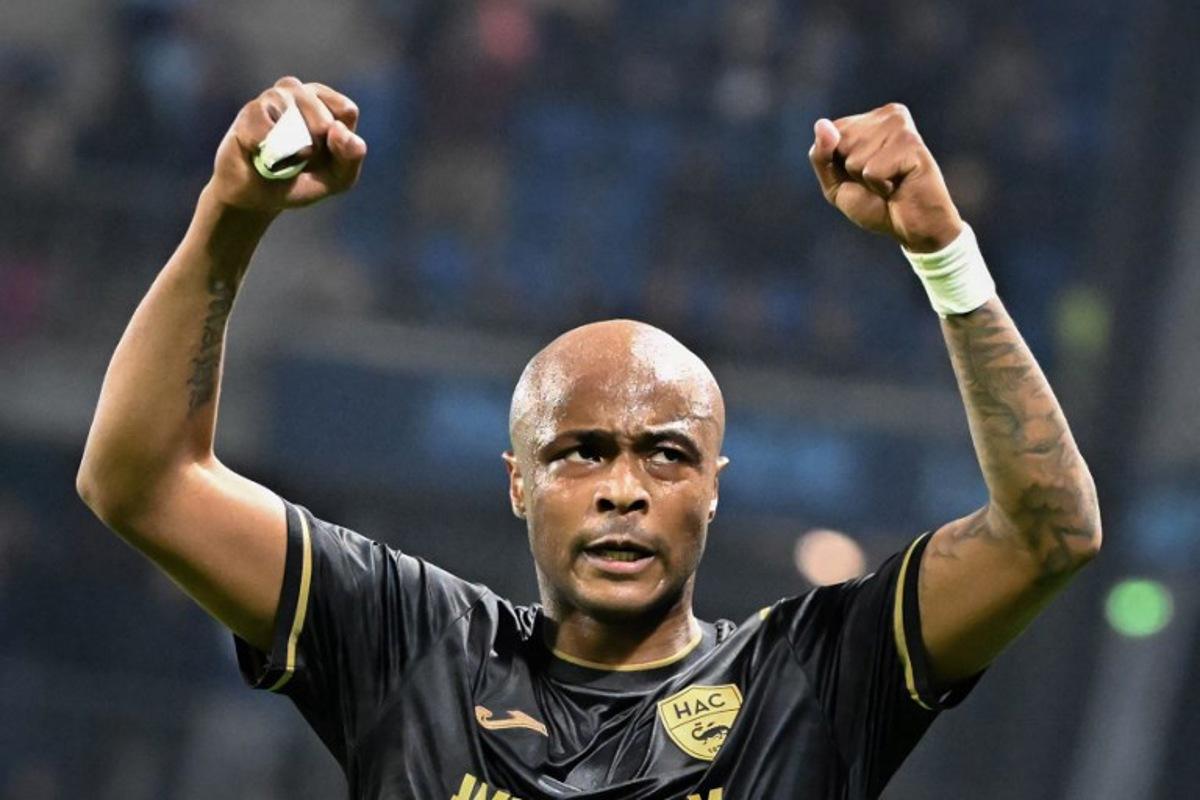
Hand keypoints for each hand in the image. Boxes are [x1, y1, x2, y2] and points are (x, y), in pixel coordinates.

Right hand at [208, 76, 365, 212]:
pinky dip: (269, 156)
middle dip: (314, 151)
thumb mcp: (338, 177)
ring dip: (292, 155)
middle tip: (298, 157)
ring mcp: (273, 96)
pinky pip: (270, 135)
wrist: (256, 195)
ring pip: (298, 126)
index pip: (346, 110)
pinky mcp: (250, 110)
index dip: (339, 142)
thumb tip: (338, 129)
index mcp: (326, 102)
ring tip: (281, 156)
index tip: (325, 154)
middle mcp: (300, 91)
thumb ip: (351, 156)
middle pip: (324, 122)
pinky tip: (260, 153)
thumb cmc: (301, 180)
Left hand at [808, 103, 962, 252]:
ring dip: (868, 181)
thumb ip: (821, 155)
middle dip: (851, 172)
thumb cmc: (876, 204)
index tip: (863, 175)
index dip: (837, 165)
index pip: (827, 133)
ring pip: (854, 158)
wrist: (914, 228)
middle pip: (840, 143)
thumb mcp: (835, 183)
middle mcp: (890, 114)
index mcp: (872, 118)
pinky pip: (871, 171)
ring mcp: (902, 127)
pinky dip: (879, 187)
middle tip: (879, 181)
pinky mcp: (911, 144)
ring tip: (891, 183)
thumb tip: (821, 124)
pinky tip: (899, 185)